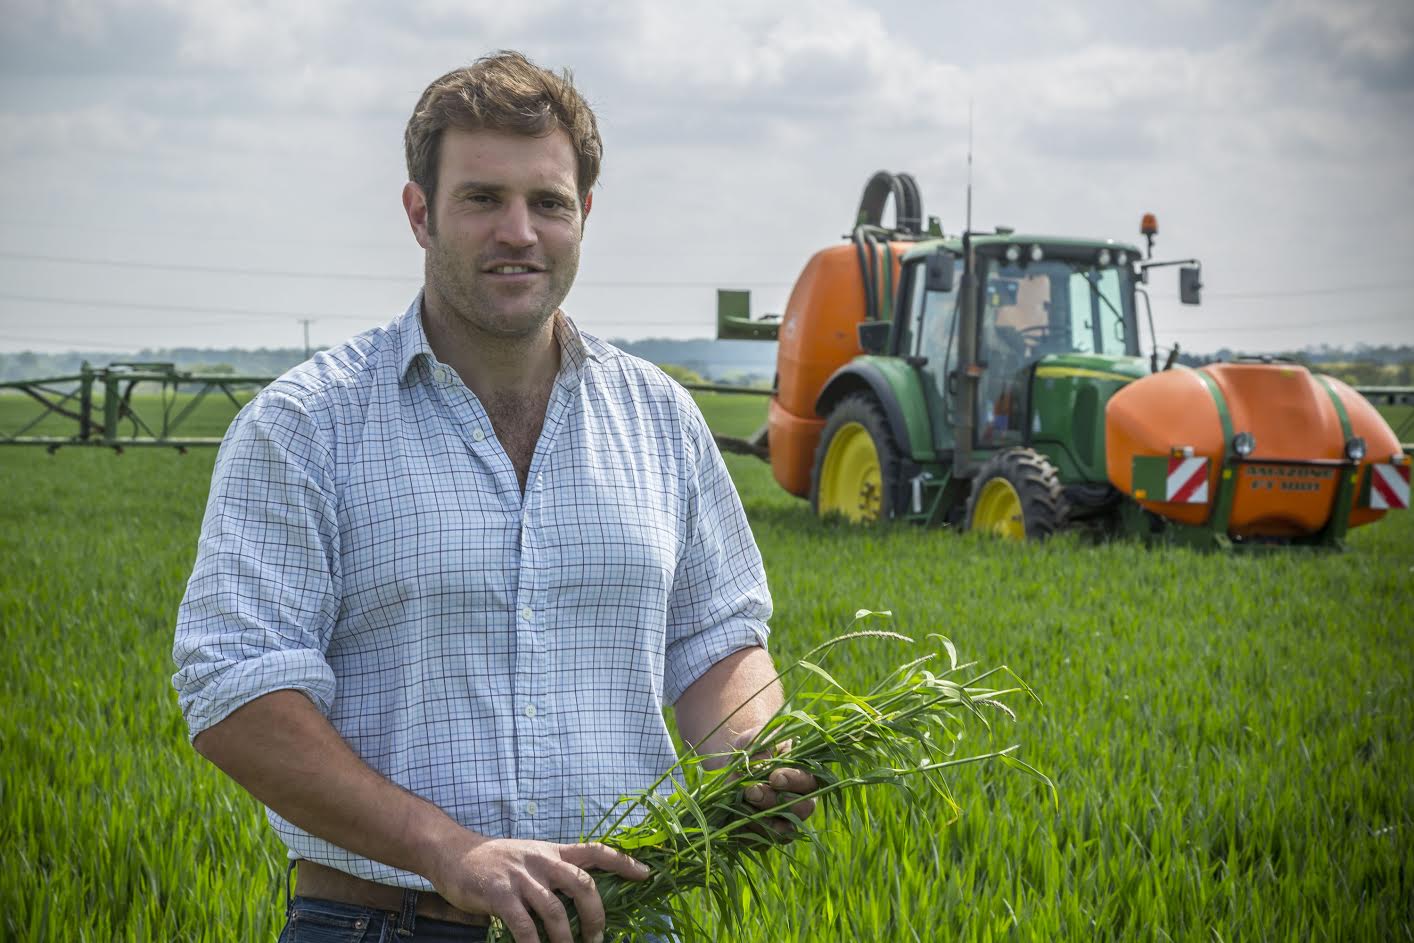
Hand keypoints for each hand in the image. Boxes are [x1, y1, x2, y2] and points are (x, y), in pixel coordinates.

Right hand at [428, 835, 649, 942]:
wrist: (452, 852)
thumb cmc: (495, 860)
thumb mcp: (530, 855)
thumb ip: (553, 871)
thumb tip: (581, 899)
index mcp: (552, 851)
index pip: (595, 851)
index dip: (623, 861)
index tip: (647, 874)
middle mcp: (541, 861)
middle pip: (583, 885)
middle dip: (596, 915)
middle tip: (597, 939)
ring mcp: (521, 877)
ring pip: (555, 911)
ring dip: (565, 939)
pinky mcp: (499, 894)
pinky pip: (524, 925)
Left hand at [732, 726, 817, 838]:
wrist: (737, 763)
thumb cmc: (754, 747)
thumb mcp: (758, 738)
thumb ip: (763, 747)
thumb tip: (760, 767)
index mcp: (806, 777)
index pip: (809, 783)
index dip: (794, 782)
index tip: (774, 777)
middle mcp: (801, 803)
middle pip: (801, 810)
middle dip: (775, 801)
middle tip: (752, 791)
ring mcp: (784, 822)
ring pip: (783, 832)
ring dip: (761, 820)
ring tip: (741, 802)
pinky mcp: (764, 836)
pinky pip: (760, 843)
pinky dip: (746, 832)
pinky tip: (733, 816)